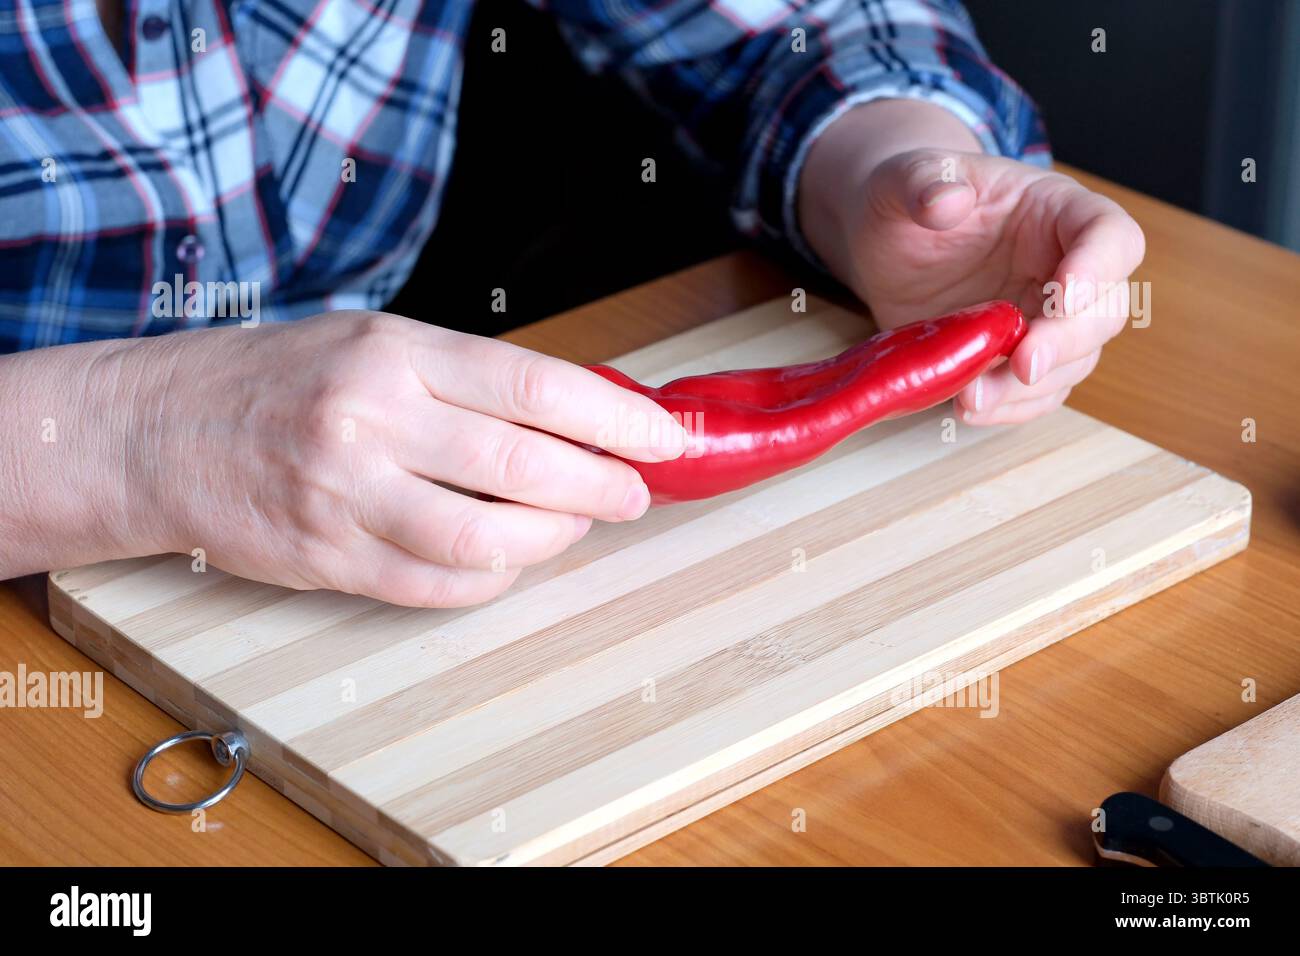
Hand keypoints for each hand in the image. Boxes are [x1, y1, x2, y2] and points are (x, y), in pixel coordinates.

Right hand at [117, 312, 685, 606]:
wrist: (160, 429)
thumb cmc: (282, 380)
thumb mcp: (377, 344)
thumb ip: (470, 380)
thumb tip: (578, 417)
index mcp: (397, 352)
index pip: (537, 387)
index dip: (617, 418)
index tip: (662, 437)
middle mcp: (374, 420)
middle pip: (524, 467)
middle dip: (601, 488)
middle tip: (631, 494)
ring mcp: (346, 495)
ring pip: (486, 540)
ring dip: (550, 540)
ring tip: (569, 527)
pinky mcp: (327, 557)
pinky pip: (436, 586)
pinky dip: (490, 581)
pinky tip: (505, 561)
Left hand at [799, 101, 1144, 424]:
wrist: (884, 240)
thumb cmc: (905, 199)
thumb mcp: (901, 177)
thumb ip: (921, 182)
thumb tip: (945, 201)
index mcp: (1056, 210)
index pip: (1110, 235)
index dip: (1099, 266)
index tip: (1065, 295)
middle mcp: (1064, 266)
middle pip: (1105, 311)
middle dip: (1066, 342)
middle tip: (1022, 364)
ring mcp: (1044, 317)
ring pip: (1073, 362)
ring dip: (1030, 388)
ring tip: (972, 398)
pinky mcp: (1017, 356)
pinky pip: (1035, 393)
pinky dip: (1009, 408)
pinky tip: (969, 408)